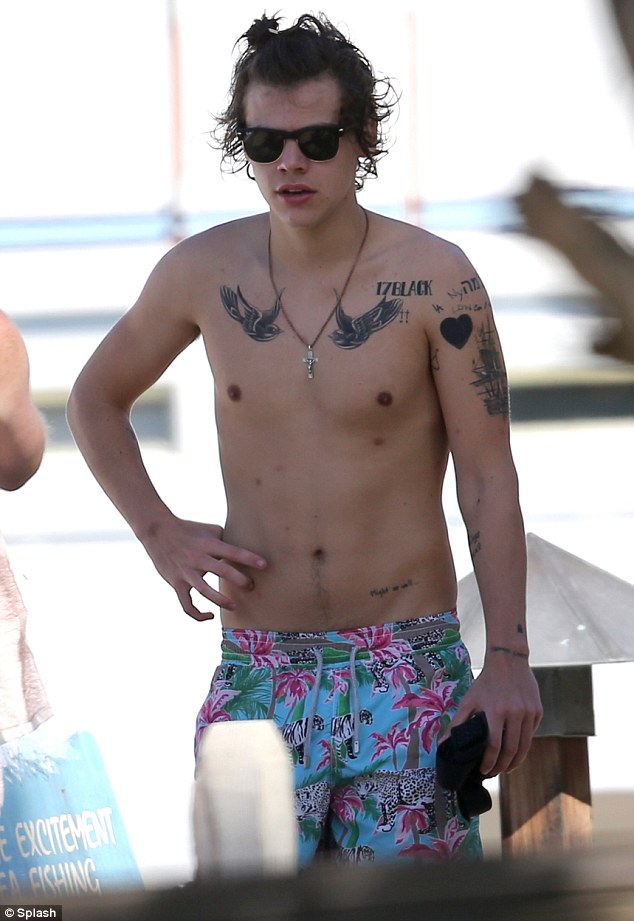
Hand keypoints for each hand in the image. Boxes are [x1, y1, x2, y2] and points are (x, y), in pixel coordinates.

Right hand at [142, 516, 266, 620]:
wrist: (157, 531)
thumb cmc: (190, 529)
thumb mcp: (210, 530)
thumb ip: (227, 540)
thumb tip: (248, 548)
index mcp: (209, 544)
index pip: (232, 551)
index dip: (249, 558)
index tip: (265, 565)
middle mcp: (198, 558)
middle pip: (222, 571)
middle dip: (240, 580)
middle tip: (252, 587)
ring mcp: (186, 572)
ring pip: (205, 591)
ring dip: (221, 601)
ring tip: (235, 606)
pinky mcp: (176, 583)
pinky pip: (187, 605)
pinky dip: (198, 614)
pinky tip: (210, 615)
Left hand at [446, 654, 542, 776]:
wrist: (508, 661)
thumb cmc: (486, 682)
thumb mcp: (469, 700)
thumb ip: (457, 723)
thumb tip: (443, 744)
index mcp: (496, 711)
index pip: (495, 745)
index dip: (490, 762)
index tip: (485, 771)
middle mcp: (515, 713)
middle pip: (512, 749)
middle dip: (503, 766)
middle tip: (496, 772)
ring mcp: (529, 712)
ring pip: (525, 745)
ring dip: (516, 761)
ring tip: (507, 768)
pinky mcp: (537, 710)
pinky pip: (531, 733)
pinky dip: (524, 744)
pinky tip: (516, 749)